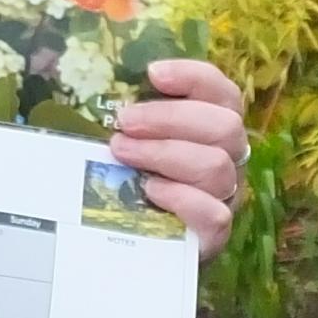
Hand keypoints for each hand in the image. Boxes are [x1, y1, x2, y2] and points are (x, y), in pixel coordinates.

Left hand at [109, 57, 248, 259]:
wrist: (132, 242)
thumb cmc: (129, 177)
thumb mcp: (128, 138)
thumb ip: (127, 111)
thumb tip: (88, 80)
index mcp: (213, 127)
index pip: (222, 93)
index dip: (193, 77)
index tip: (152, 74)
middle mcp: (229, 159)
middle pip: (224, 126)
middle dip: (169, 118)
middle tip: (123, 122)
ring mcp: (225, 197)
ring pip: (216, 166)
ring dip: (163, 154)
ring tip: (121, 152)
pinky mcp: (214, 234)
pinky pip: (213, 213)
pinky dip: (179, 197)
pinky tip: (148, 191)